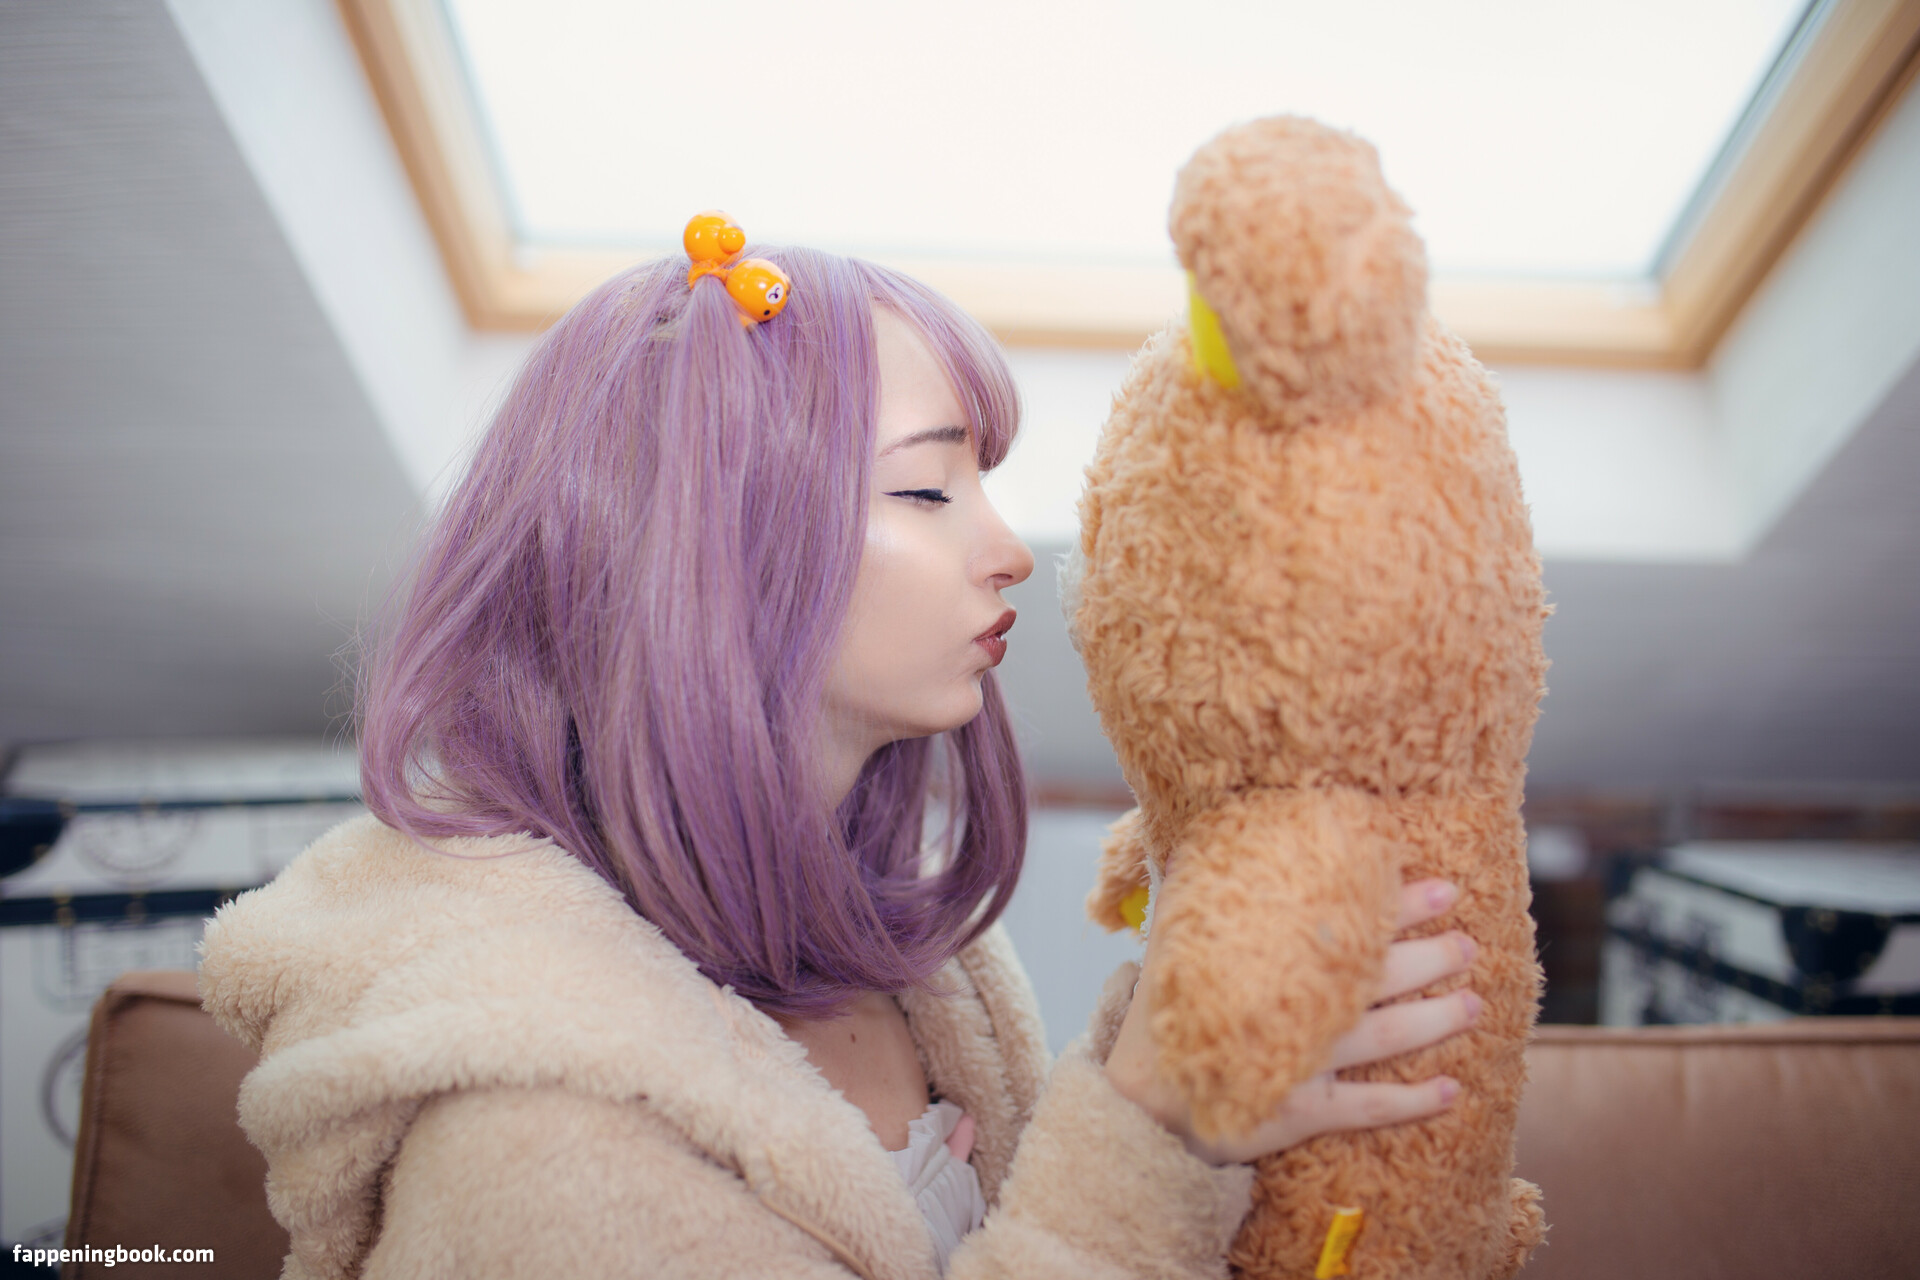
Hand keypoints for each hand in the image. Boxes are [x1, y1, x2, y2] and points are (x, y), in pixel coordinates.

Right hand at [1104, 877, 1478, 1165]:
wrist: (1139, 1105)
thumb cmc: (1160, 1017)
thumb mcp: (1169, 941)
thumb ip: (1186, 887)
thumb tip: (1198, 834)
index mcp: (1269, 960)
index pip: (1345, 924)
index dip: (1396, 906)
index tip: (1440, 889)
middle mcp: (1293, 1008)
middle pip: (1377, 977)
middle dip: (1429, 958)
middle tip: (1467, 944)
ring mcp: (1300, 1062)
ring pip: (1383, 1035)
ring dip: (1435, 1020)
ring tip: (1475, 1006)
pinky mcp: (1299, 1112)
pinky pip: (1366, 1107)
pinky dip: (1411, 1101)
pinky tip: (1451, 1092)